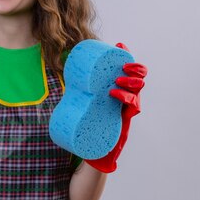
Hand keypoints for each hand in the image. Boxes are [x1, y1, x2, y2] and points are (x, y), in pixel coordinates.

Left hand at [86, 43, 147, 172]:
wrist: (92, 154)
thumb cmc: (88, 126)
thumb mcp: (83, 102)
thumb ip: (77, 87)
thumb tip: (60, 64)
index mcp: (117, 93)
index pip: (126, 72)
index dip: (126, 58)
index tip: (120, 46)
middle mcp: (125, 102)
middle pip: (138, 81)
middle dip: (136, 70)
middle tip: (125, 66)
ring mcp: (125, 114)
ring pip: (137, 96)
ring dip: (131, 85)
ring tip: (118, 82)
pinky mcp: (124, 126)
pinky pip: (131, 112)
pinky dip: (127, 102)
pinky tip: (117, 96)